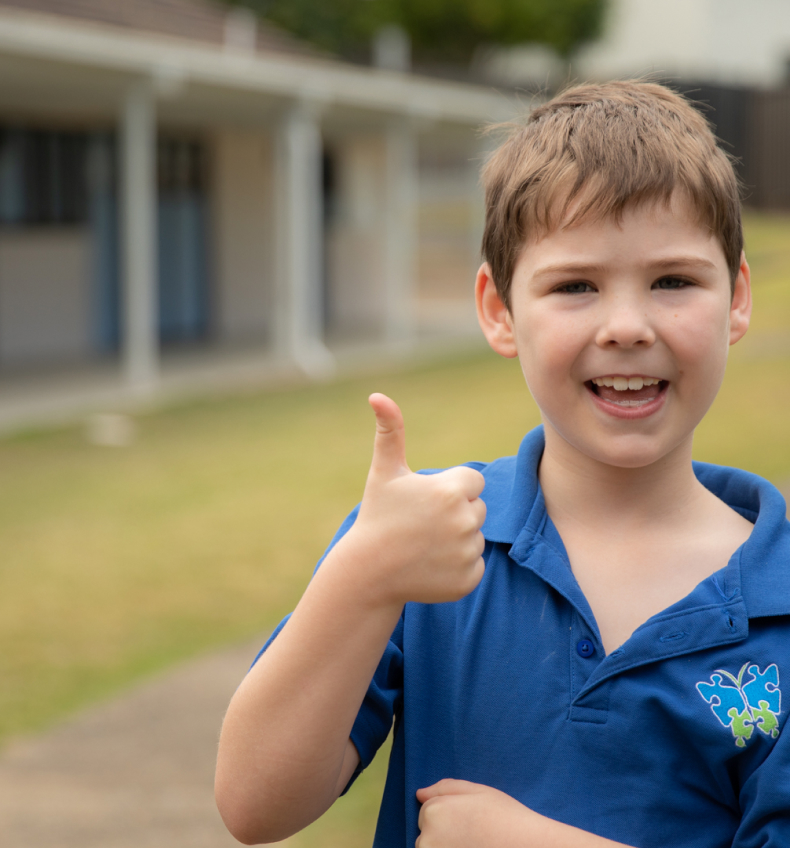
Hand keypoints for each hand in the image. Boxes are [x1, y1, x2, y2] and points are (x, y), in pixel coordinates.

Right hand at [340, 393, 485, 607]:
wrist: (368, 573)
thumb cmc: (377, 515)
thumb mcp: (384, 472)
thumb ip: (390, 431)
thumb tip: (377, 395)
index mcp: (450, 490)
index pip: (474, 481)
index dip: (451, 489)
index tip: (425, 500)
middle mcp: (464, 521)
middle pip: (477, 508)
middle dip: (455, 513)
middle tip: (422, 524)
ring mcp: (467, 553)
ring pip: (476, 537)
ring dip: (456, 540)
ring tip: (424, 545)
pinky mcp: (468, 580)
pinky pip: (475, 565)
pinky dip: (457, 567)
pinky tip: (430, 565)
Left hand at [416, 780, 634, 847]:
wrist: (529, 846)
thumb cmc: (505, 817)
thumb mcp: (477, 791)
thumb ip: (445, 789)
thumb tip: (419, 793)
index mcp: (433, 812)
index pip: (427, 812)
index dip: (450, 814)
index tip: (470, 820)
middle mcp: (427, 839)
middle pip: (427, 834)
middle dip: (445, 833)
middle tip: (474, 834)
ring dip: (448, 845)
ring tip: (476, 844)